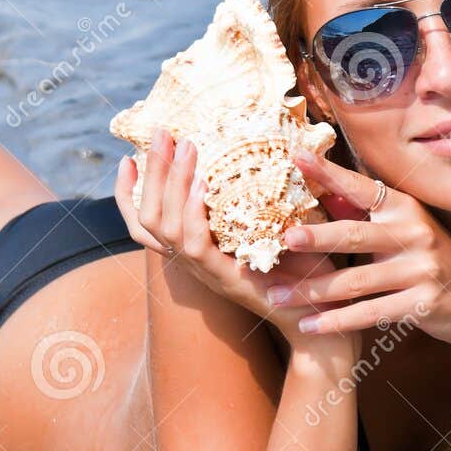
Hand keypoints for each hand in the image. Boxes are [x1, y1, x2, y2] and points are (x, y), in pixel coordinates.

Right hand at [113, 127, 355, 356]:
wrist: (322, 315)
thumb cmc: (301, 265)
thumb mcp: (272, 221)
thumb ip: (256, 193)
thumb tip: (262, 145)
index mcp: (194, 249)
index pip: (143, 222)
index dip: (129, 193)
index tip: (127, 159)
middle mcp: (191, 261)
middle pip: (148, 217)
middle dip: (151, 172)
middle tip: (162, 135)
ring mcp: (205, 272)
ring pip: (166, 227)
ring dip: (172, 183)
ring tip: (187, 149)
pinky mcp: (225, 279)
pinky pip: (196, 245)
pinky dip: (194, 213)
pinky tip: (203, 185)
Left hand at [268, 149, 450, 350]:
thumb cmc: (428, 262)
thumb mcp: (403, 231)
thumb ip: (366, 216)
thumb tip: (322, 192)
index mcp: (405, 209)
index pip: (362, 187)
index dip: (329, 173)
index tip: (296, 156)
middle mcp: (414, 234)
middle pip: (355, 236)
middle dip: (317, 237)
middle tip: (283, 238)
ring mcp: (421, 269)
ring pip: (356, 282)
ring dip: (312, 291)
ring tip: (276, 296)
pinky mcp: (422, 303)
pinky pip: (370, 313)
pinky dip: (336, 321)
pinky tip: (308, 326)